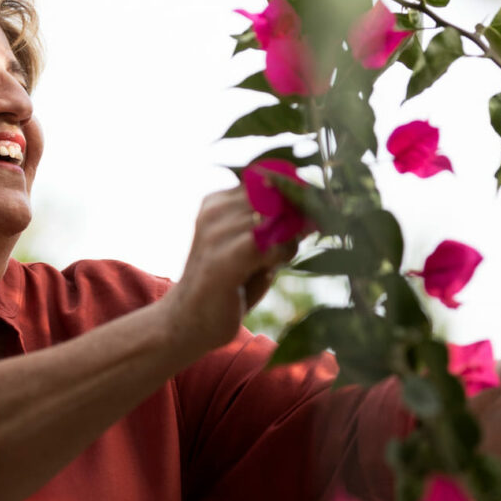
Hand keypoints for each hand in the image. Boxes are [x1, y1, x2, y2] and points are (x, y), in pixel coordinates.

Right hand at [160, 187, 295, 358]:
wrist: (187, 322)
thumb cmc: (226, 285)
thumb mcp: (250, 248)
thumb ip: (274, 228)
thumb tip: (312, 214)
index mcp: (216, 202)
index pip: (266, 179)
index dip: (294, 192)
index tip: (312, 210)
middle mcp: (214, 211)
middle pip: (274, 196)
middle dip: (298, 214)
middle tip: (305, 234)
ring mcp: (215, 233)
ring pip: (276, 220)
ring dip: (289, 239)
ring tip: (274, 260)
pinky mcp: (223, 260)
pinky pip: (271, 245)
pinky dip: (282, 254)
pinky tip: (271, 267)